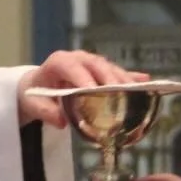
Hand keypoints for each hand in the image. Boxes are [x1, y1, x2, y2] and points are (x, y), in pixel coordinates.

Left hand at [19, 50, 146, 128]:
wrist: (39, 86)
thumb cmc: (35, 94)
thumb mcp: (33, 104)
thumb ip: (44, 112)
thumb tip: (62, 121)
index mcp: (59, 62)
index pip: (71, 66)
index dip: (83, 76)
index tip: (93, 89)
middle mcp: (78, 59)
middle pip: (96, 65)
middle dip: (109, 78)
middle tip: (121, 93)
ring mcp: (93, 64)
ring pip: (110, 69)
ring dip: (124, 80)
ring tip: (137, 92)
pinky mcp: (103, 72)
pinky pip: (118, 75)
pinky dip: (131, 79)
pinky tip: (147, 83)